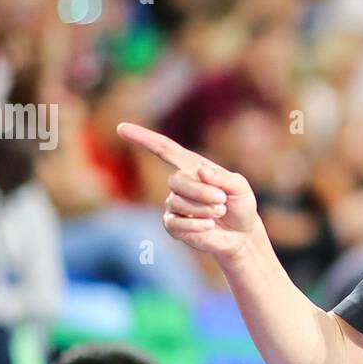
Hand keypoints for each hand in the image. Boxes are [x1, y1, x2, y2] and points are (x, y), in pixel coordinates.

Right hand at [116, 122, 259, 263]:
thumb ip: (223, 178)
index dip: (143, 138)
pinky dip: (195, 225)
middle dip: (201, 192)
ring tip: (219, 213)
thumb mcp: (240, 187)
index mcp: (192, 167)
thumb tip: (200, 172)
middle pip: (176, 180)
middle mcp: (179, 184)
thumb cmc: (240, 206)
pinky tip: (209, 226)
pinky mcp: (173, 225)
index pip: (164, 149)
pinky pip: (175, 223)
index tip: (121, 128)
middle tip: (221, 200)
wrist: (242, 235)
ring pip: (177, 202)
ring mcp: (173, 205)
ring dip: (203, 209)